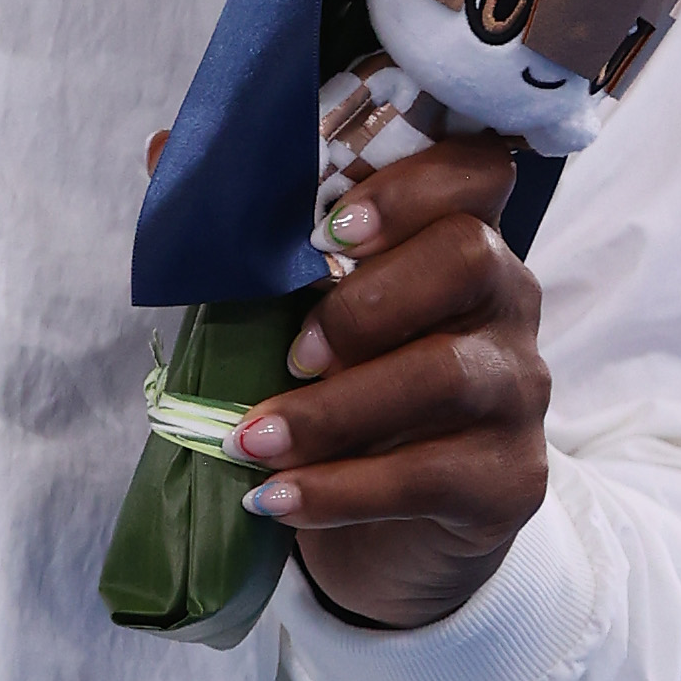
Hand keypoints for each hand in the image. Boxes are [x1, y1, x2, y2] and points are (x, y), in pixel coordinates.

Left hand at [230, 140, 550, 630]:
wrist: (389, 530)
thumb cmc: (339, 389)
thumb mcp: (294, 311)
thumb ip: (249, 236)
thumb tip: (163, 150)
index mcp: (455, 236)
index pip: (476, 170)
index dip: (412, 185)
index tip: (330, 228)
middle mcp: (506, 298)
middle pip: (469, 258)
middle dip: (364, 301)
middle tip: (291, 352)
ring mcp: (518, 388)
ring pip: (446, 374)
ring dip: (333, 410)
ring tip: (251, 440)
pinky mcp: (510, 477)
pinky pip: (432, 475)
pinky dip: (341, 489)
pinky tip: (278, 497)